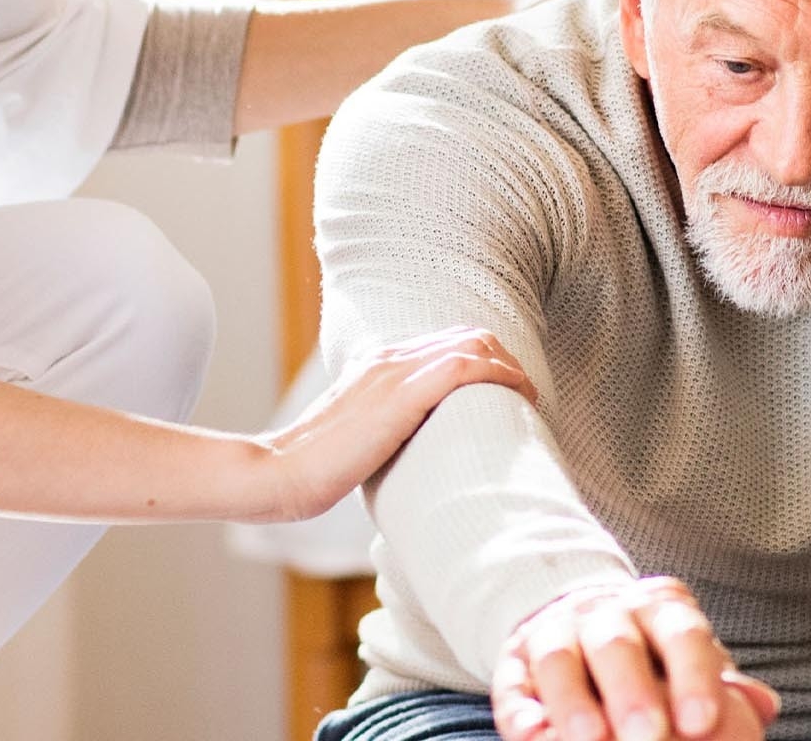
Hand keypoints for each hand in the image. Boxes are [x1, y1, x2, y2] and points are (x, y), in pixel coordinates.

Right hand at [245, 328, 531, 522]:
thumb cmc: (314, 469)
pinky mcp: (402, 396)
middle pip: (469, 336)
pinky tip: (521, 397)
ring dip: (512, 368)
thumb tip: (409, 456)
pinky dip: (503, 376)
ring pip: (474, 344)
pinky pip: (466, 367)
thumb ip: (383, 431)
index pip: (447, 343)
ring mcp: (394, 372)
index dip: (487, 361)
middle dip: (507, 361)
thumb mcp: (356, 439)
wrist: (281, 474)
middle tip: (527, 398)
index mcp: (376, 364)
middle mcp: (388, 358)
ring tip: (530, 400)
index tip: (508, 393)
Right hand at [490, 577, 780, 740]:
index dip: (693, 677)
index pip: (681, 634)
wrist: (577, 617)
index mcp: (660, 608)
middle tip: (648, 740)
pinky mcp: (514, 662)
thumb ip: (722, 682)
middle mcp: (605, 612)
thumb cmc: (651, 653)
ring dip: (573, 704)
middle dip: (632, 696)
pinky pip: (512, 684)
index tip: (703, 723)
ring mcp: (554, 632)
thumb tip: (763, 706)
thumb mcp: (689, 654)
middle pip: (616, 646)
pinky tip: (533, 736)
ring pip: (559, 661)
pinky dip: (521, 712)